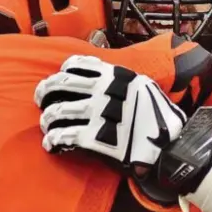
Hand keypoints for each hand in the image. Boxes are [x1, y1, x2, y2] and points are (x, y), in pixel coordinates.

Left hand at [35, 55, 186, 170]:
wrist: (171, 146)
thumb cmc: (158, 119)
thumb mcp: (143, 88)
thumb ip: (120, 82)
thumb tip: (97, 80)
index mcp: (115, 75)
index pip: (77, 65)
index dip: (61, 72)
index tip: (56, 80)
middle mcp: (104, 90)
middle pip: (60, 84)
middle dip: (44, 91)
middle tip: (40, 100)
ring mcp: (98, 113)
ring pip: (57, 111)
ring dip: (47, 119)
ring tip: (46, 126)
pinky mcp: (95, 137)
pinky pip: (64, 136)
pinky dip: (52, 140)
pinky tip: (51, 145)